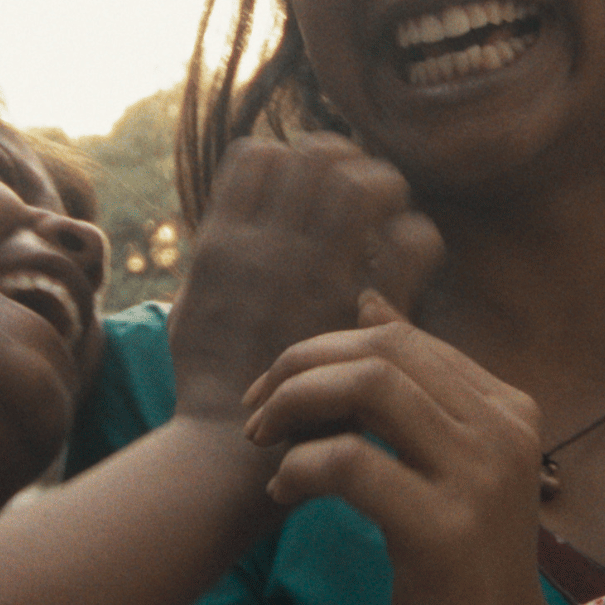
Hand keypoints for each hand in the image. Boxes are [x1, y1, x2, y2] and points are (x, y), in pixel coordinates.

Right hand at [169, 134, 439, 425]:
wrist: (226, 450)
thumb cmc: (209, 381)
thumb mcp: (190, 304)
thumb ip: (217, 255)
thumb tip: (243, 217)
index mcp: (224, 240)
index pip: (261, 155)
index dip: (289, 156)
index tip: (306, 180)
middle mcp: (268, 246)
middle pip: (320, 156)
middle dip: (344, 159)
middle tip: (355, 187)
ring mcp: (316, 274)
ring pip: (364, 184)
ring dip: (382, 187)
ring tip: (384, 212)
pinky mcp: (360, 310)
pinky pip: (406, 243)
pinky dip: (414, 237)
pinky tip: (407, 254)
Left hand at [245, 298, 604, 604]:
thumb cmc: (457, 569)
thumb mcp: (445, 466)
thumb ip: (415, 389)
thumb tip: (369, 298)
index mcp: (507, 408)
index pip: (401, 337)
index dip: (325, 349)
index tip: (277, 388)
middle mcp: (504, 432)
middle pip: (381, 350)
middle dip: (300, 367)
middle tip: (255, 411)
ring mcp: (480, 480)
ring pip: (369, 388)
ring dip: (295, 403)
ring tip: (263, 442)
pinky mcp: (445, 533)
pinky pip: (350, 463)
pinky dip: (298, 468)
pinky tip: (281, 494)